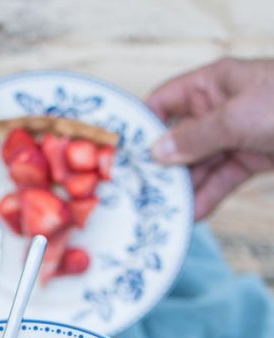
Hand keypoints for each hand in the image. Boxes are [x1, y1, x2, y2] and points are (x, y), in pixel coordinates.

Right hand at [147, 57, 273, 218]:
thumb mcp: (236, 117)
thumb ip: (195, 137)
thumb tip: (157, 152)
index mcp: (213, 84)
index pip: (164, 102)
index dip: (142, 126)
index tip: (122, 156)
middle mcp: (220, 109)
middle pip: (178, 140)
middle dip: (161, 168)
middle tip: (140, 196)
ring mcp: (236, 135)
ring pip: (199, 166)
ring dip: (183, 190)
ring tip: (164, 214)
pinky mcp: (252, 159)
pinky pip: (221, 180)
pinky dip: (207, 198)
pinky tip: (192, 216)